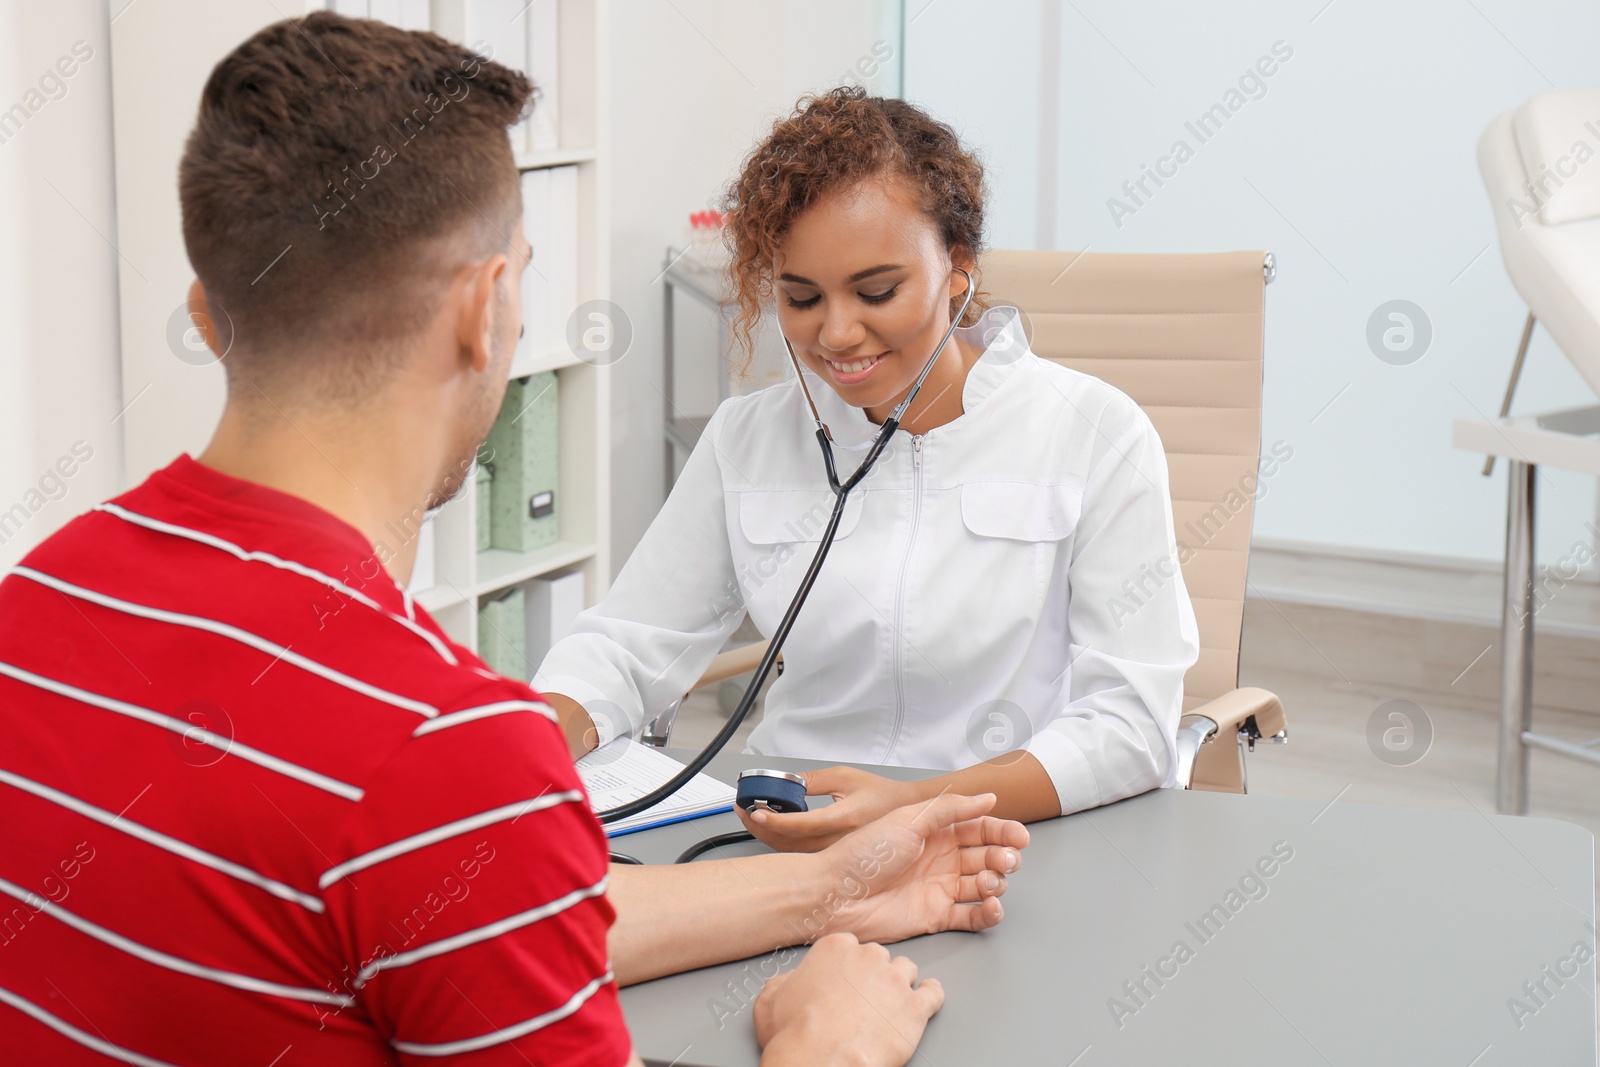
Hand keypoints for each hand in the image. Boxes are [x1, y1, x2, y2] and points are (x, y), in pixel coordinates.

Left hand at [736, 766, 921, 851]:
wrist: (904, 812)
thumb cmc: (880, 793)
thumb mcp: (845, 776)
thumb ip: (813, 780)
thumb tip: (785, 783)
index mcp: (844, 819)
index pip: (801, 825)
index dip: (774, 821)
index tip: (754, 811)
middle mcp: (839, 841)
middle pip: (790, 843)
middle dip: (760, 828)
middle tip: (742, 810)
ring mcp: (835, 852)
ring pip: (792, 851)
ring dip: (768, 835)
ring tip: (751, 816)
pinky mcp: (832, 856)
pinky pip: (800, 852)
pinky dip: (781, 841)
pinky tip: (770, 828)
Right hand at [755, 933, 942, 1066]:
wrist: (819, 1062)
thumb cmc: (795, 1035)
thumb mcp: (771, 999)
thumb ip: (785, 981)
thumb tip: (791, 981)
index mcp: (835, 948)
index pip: (850, 946)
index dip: (848, 966)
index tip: (847, 978)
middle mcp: (868, 957)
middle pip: (879, 957)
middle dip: (873, 976)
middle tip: (865, 998)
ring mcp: (895, 981)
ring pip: (906, 971)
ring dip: (900, 985)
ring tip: (893, 1003)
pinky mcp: (915, 1008)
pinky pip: (933, 994)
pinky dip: (931, 996)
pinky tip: (927, 999)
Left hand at [802, 791, 1027, 946]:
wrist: (835, 894)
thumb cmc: (865, 853)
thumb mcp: (909, 819)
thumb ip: (950, 809)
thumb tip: (987, 798)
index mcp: (935, 831)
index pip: (979, 828)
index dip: (1003, 831)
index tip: (1021, 836)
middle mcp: (941, 858)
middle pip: (986, 855)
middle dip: (1003, 857)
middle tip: (1005, 861)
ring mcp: (940, 888)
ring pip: (983, 885)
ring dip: (996, 883)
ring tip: (988, 883)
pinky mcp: (936, 916)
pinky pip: (972, 916)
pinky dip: (988, 913)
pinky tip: (992, 906)